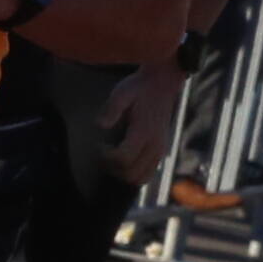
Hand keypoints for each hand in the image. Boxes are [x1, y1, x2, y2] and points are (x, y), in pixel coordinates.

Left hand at [103, 64, 173, 183]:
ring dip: (123, 174)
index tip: (99, 145)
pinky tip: (124, 160)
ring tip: (113, 158)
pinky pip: (148, 174)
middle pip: (131, 173)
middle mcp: (154, 144)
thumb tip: (100, 125)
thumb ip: (112, 109)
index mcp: (143, 131)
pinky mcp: (161, 151)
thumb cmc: (140, 87)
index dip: (106, 157)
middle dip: (113, 168)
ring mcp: (160, 150)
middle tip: (103, 153)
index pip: (123, 158)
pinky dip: (134, 174)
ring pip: (140, 178)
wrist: (163, 83)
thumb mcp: (122, 92)